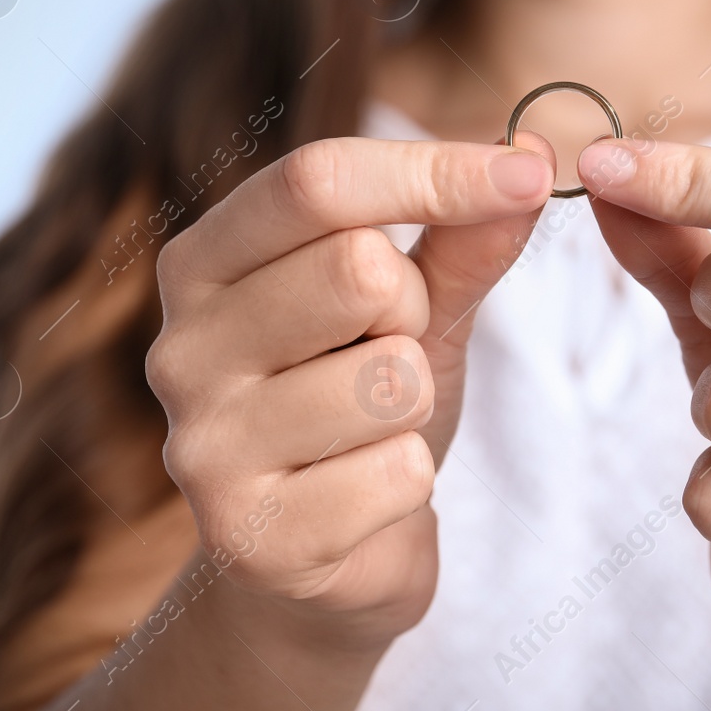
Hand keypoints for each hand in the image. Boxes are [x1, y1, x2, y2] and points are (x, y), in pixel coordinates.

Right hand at [147, 135, 553, 646]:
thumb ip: (464, 235)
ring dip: (416, 401)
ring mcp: (203, 449)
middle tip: (390, 350)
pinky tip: (364, 495)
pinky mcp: (250, 538)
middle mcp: (179, 349)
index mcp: (202, 264)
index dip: (433, 170)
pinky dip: (411, 479)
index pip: (315, 180)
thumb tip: (532, 152)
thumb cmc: (361, 405)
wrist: (325, 558)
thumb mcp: (417, 308)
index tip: (529, 173)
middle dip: (415, 310)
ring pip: (390, 376)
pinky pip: (399, 472)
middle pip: (358, 268)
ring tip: (372, 427)